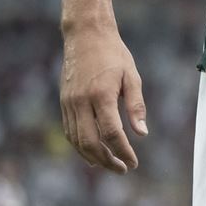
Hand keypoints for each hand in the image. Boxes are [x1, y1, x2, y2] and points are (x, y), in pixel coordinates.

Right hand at [59, 22, 147, 173]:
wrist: (85, 36)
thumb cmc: (114, 54)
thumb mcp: (132, 77)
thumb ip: (136, 106)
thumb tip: (142, 133)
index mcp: (101, 95)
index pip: (112, 133)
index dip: (123, 151)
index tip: (134, 163)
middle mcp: (81, 102)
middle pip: (90, 142)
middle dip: (107, 160)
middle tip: (123, 169)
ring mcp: (69, 103)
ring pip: (76, 140)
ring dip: (92, 157)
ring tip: (109, 164)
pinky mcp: (64, 102)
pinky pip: (70, 131)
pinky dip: (80, 145)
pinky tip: (92, 153)